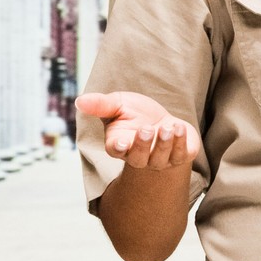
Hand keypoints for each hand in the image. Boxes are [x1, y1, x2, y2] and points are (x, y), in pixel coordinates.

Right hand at [76, 91, 200, 170]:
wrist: (161, 119)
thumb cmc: (135, 113)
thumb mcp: (118, 104)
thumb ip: (100, 104)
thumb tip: (79, 100)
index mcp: (119, 145)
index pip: (115, 151)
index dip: (118, 147)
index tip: (121, 141)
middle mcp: (138, 157)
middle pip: (138, 158)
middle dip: (143, 145)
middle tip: (146, 129)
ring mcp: (159, 160)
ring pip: (160, 158)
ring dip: (164, 143)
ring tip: (166, 127)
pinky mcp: (179, 156)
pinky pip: (181, 154)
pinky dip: (181, 142)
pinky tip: (179, 127)